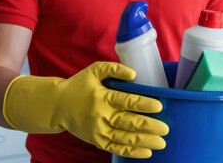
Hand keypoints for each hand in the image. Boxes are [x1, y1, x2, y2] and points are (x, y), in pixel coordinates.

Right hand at [3, 61, 168, 157]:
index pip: (126, 101)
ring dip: (144, 141)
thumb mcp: (94, 71)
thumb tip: (134, 74)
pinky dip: (131, 152)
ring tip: (161, 143)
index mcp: (102, 97)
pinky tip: (146, 153)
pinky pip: (116, 148)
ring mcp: (98, 131)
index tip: (159, 107)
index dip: (143, 104)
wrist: (57, 105)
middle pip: (128, 123)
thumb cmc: (79, 86)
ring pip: (125, 138)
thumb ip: (114, 68)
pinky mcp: (96, 141)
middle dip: (149, 127)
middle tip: (165, 128)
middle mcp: (101, 115)